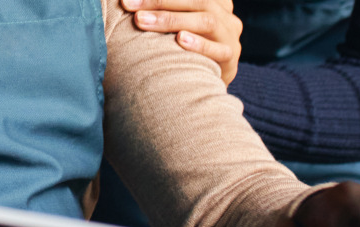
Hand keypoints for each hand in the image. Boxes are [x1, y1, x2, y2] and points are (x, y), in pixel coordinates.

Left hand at [123, 0, 243, 83]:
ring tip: (142, 21)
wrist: (202, 85)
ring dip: (171, 20)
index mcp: (213, 1)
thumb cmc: (178, 50)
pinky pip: (218, 50)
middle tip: (129, 5)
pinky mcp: (230, 59)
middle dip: (160, 1)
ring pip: (206, 21)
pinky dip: (199, 44)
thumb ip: (163, 12)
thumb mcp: (175, 25)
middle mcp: (224, 15)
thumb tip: (128, 2)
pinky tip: (180, 39)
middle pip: (196, 0)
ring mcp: (229, 36)